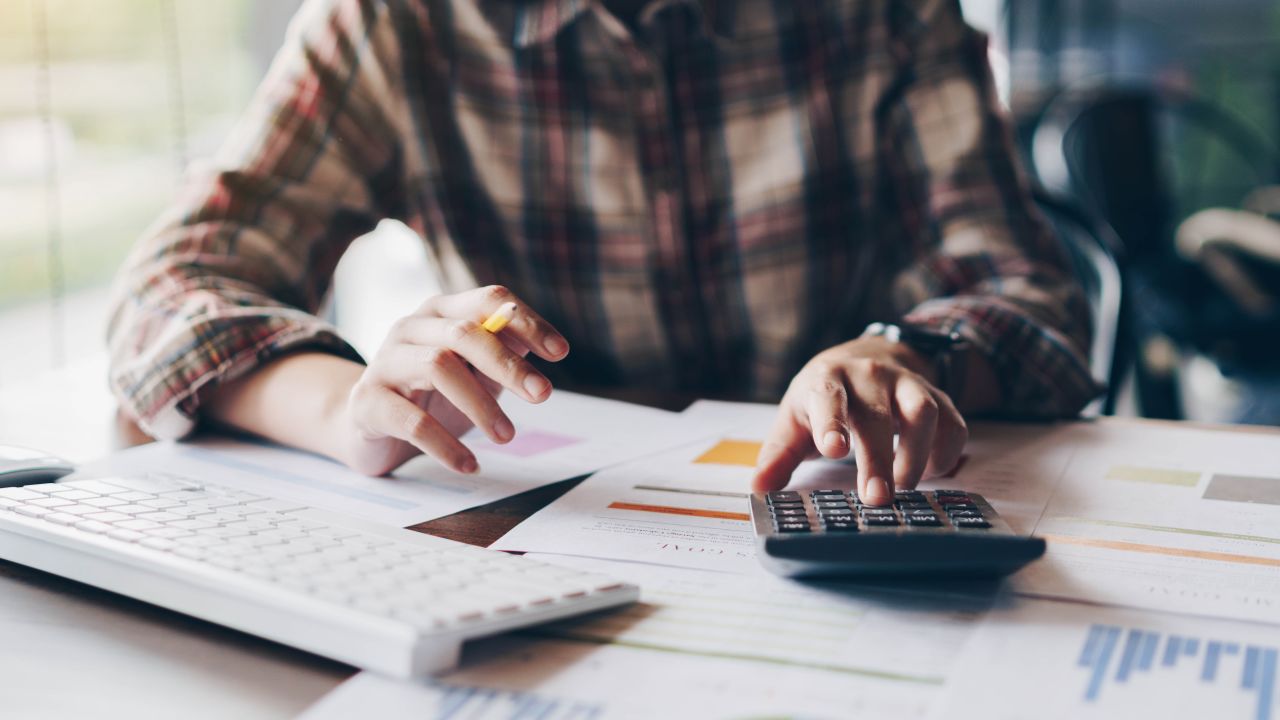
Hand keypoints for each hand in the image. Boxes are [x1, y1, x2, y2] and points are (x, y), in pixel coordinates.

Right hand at [343, 285, 568, 475]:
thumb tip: (544, 345)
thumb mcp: (474, 372)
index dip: (528, 322)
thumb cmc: (430, 394)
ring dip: (481, 404)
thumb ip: (505, 354)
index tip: (561, 353)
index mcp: (441, 312)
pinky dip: (446, 445)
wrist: (367, 425)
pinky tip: (470, 464)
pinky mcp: (367, 402)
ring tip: (507, 436)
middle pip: (464, 333)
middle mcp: (410, 327)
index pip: (489, 300)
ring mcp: (384, 361)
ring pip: (438, 367)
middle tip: (543, 395)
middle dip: (508, 365)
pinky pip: (412, 421)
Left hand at [752, 335, 966, 505]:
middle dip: (879, 459)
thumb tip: (759, 489)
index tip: (833, 450)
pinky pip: (953, 421)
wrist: (868, 356)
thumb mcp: (795, 419)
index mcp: (827, 381)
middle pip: (878, 416)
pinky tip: (932, 473)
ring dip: (918, 454)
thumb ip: (779, 454)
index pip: (829, 398)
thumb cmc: (823, 398)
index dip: (832, 423)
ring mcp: (906, 384)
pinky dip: (947, 451)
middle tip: (877, 499)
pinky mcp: (937, 396)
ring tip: (906, 488)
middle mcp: (869, 377)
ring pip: (923, 412)